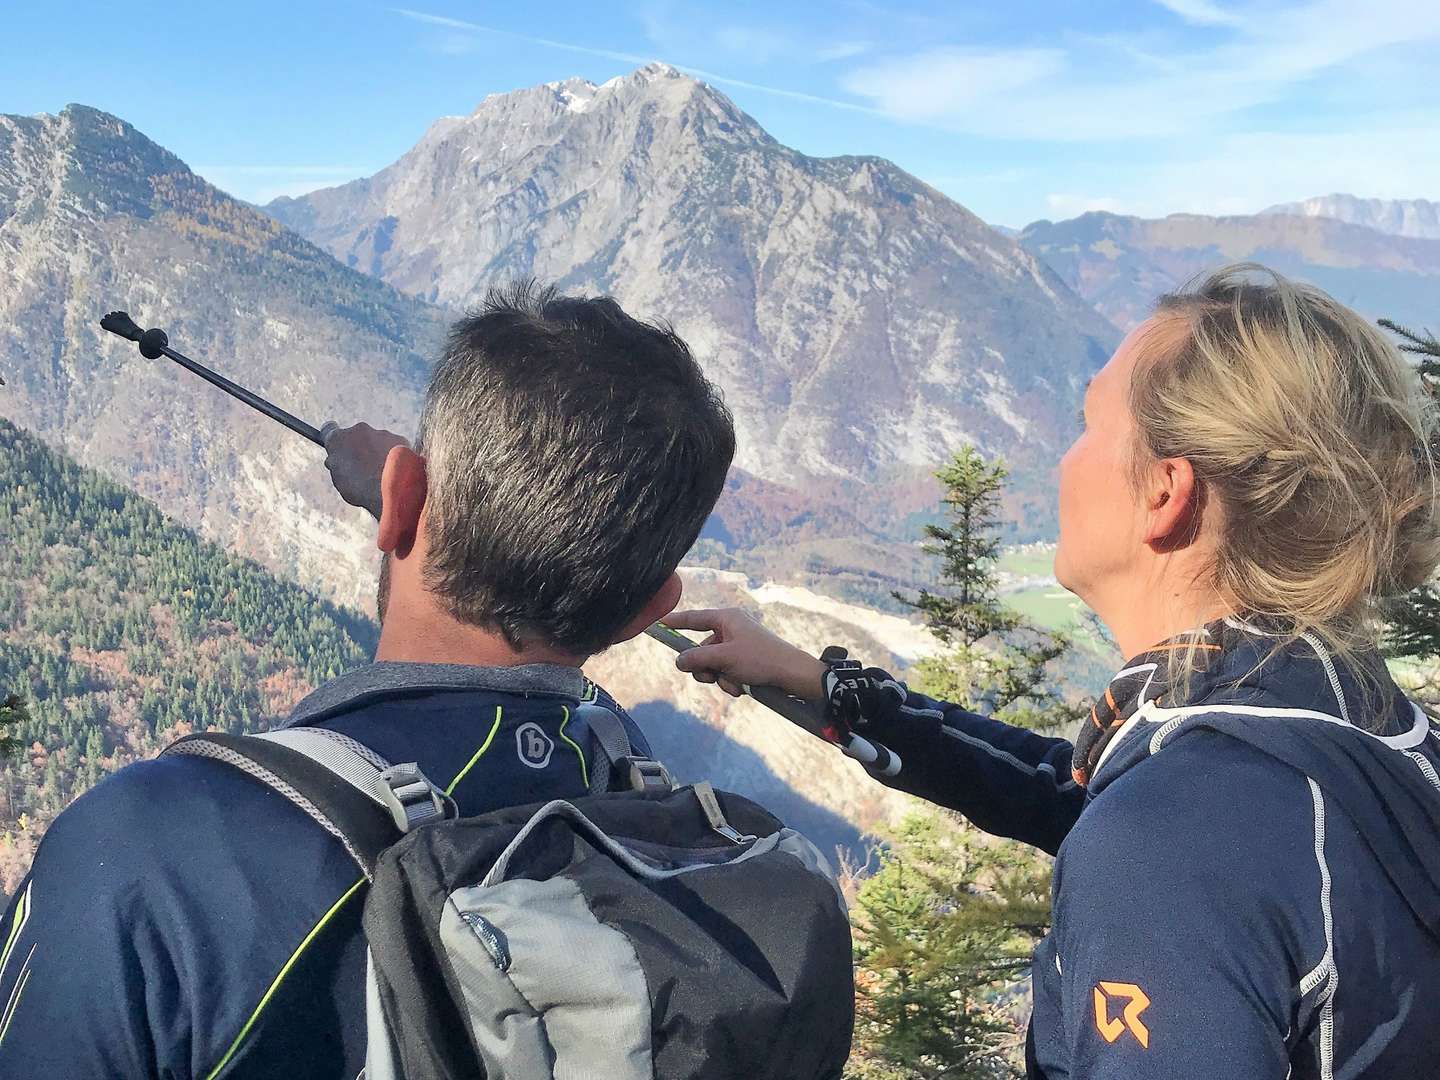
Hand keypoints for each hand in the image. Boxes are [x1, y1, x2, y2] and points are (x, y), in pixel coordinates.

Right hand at [320, 421, 409, 518]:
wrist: (391, 488)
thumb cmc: (360, 489)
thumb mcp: (340, 480)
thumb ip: (337, 466)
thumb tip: (335, 461)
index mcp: (337, 439)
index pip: (329, 429)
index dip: (334, 439)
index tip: (339, 447)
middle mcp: (358, 430)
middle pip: (356, 436)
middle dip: (359, 447)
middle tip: (364, 466)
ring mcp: (380, 432)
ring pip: (377, 440)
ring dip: (378, 451)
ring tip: (382, 472)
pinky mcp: (398, 438)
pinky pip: (394, 445)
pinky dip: (394, 455)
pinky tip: (396, 470)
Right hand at [665, 608, 827, 703]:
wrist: (792, 675)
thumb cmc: (760, 659)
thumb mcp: (725, 658)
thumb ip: (698, 658)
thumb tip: (679, 661)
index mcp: (727, 619)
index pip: (694, 618)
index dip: (676, 621)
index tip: (659, 623)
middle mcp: (731, 629)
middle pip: (702, 648)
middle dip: (705, 667)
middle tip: (711, 677)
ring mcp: (738, 645)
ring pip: (713, 664)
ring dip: (719, 678)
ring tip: (733, 685)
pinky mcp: (745, 660)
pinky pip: (726, 671)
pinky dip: (730, 681)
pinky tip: (741, 688)